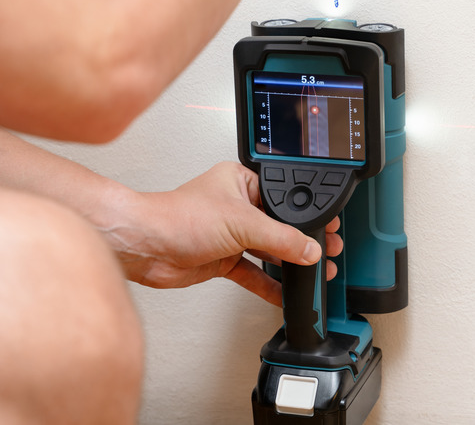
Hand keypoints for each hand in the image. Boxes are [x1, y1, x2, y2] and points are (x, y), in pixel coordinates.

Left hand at [98, 162, 342, 305]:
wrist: (146, 247)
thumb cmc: (179, 217)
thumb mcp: (242, 223)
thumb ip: (281, 238)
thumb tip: (309, 249)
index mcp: (242, 182)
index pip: (284, 197)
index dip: (306, 214)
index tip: (327, 227)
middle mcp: (237, 206)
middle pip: (279, 225)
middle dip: (303, 241)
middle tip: (327, 250)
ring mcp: (230, 234)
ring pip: (268, 250)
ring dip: (288, 263)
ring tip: (314, 271)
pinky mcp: (223, 258)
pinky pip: (253, 272)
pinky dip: (268, 284)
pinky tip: (284, 293)